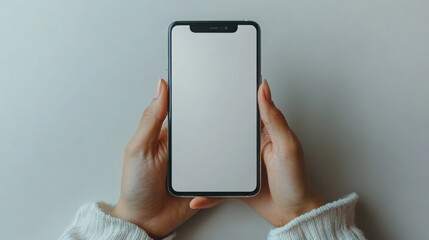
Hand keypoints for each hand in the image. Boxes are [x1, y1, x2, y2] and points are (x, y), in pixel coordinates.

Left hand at [111, 79, 217, 237]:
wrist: (146, 222)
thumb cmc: (137, 186)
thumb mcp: (139, 148)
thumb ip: (151, 119)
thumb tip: (160, 87)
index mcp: (168, 134)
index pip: (186, 109)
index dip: (197, 96)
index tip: (211, 83)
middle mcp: (185, 147)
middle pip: (208, 127)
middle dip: (220, 121)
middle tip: (232, 112)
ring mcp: (197, 164)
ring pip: (220, 147)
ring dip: (226, 146)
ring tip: (236, 139)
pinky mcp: (206, 180)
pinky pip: (223, 171)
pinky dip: (226, 171)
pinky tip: (225, 170)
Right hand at [192, 80, 323, 226]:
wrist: (292, 213)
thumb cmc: (295, 180)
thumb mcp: (286, 146)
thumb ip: (274, 118)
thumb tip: (264, 89)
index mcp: (265, 132)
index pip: (246, 110)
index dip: (232, 99)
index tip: (214, 89)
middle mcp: (251, 147)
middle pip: (226, 132)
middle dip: (209, 128)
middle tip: (191, 121)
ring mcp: (242, 165)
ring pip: (217, 157)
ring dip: (203, 159)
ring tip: (187, 157)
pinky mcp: (236, 182)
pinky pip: (218, 185)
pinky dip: (208, 192)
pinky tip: (198, 195)